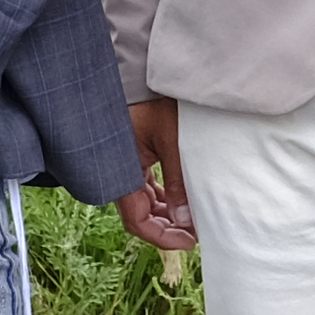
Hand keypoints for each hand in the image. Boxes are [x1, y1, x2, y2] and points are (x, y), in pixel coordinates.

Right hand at [115, 96, 194, 252]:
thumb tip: (186, 222)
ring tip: (193, 217)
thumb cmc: (156, 101)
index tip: (189, 241)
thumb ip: (179, 183)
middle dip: (166, 227)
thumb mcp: (174, 142)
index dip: (161, 237)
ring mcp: (126, 163)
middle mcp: (119, 171)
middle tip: (195, 232)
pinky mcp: (134, 155)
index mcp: (121, 171)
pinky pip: (146, 186)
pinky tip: (182, 200)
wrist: (145, 73)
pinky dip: (164, 197)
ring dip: (166, 213)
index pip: (136, 220)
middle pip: (139, 214)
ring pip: (144, 201)